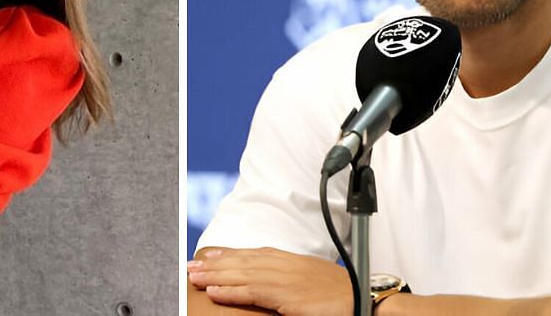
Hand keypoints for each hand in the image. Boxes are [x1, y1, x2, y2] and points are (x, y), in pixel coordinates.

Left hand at [187, 247, 353, 315]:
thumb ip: (289, 276)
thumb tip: (277, 283)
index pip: (251, 253)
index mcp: (288, 259)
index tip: (209, 254)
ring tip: (193, 277)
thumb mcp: (309, 278)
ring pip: (240, 274)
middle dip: (214, 263)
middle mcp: (282, 264)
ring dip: (214, 275)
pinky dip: (230, 291)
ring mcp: (282, 278)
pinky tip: (214, 291)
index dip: (228, 254)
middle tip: (190, 265)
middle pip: (241, 261)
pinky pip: (251, 292)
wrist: (360, 298)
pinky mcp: (284, 295)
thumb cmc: (338, 291)